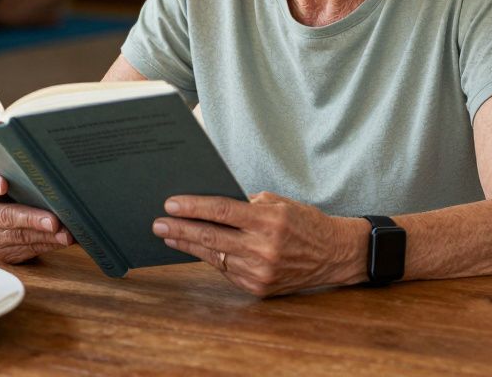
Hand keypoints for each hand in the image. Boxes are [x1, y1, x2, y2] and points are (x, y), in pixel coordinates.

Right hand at [0, 168, 74, 263]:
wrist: (8, 206)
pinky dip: (46, 245)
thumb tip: (49, 170)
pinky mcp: (0, 252)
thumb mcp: (12, 173)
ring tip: (65, 234)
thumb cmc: (15, 184)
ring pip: (17, 237)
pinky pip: (25, 250)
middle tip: (53, 221)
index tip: (3, 184)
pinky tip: (61, 240)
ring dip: (45, 236)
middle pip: (3, 216)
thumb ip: (20, 171)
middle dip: (31, 219)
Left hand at [152, 191, 366, 296]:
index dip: (193, 207)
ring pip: (214, 256)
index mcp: (269, 221)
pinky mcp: (259, 288)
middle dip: (180, 229)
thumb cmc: (304, 222)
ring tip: (170, 236)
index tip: (171, 204)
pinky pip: (226, 271)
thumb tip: (209, 204)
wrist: (333, 255)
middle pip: (211, 236)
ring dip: (189, 246)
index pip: (221, 211)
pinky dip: (211, 258)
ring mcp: (260, 271)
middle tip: (158, 224)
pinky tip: (196, 250)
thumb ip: (246, 203)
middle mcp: (264, 248)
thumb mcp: (279, 203)